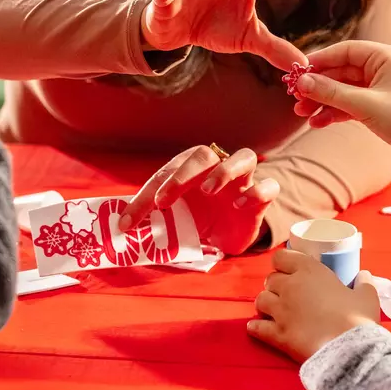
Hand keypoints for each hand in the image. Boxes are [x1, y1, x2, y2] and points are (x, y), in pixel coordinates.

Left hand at [118, 144, 279, 256]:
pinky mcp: (261, 198)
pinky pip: (268, 185)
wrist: (229, 235)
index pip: (166, 173)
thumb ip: (153, 221)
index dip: (146, 196)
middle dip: (182, 175)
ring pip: (244, 156)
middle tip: (165, 200)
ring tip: (210, 190)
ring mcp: (243, 181)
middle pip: (204, 154)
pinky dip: (256, 192)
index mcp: (190, 170)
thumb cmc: (200, 220)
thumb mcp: (175, 222)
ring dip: (225, 170)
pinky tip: (241, 205)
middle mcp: (217, 169)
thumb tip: (121, 228)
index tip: (129, 221)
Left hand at [247, 248, 380, 361]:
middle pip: (270, 279)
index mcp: (309, 271)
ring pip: (260, 300)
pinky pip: (257, 328)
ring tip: (274, 309)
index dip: (283, 263)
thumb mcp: (367, 297)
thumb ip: (364, 284)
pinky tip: (256, 328)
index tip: (289, 269)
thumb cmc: (358, 319)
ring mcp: (281, 311)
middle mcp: (290, 287)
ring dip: (266, 303)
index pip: (282, 257)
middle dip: (276, 285)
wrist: (348, 351)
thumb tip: (364, 275)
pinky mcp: (277, 334)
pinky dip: (256, 328)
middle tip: (286, 293)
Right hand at [292, 41, 390, 199]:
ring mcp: (381, 89)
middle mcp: (384, 68)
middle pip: (341, 71)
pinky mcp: (379, 108)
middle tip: (294, 96)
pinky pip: (350, 105)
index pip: (344, 50)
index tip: (295, 72)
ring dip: (322, 101)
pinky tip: (317, 123)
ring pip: (343, 90)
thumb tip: (301, 82)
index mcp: (386, 56)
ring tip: (301, 113)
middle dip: (317, 85)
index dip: (319, 61)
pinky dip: (334, 113)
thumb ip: (331, 92)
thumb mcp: (365, 105)